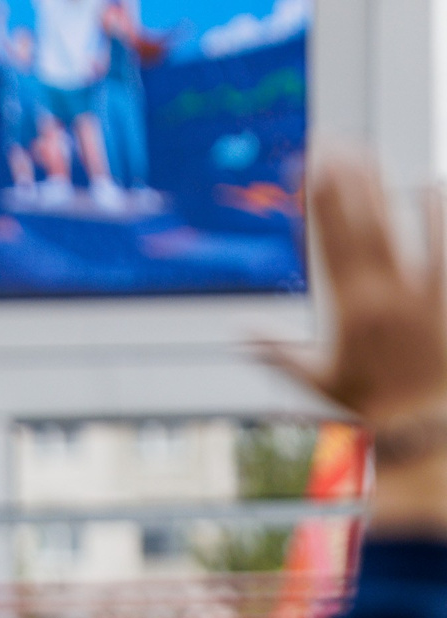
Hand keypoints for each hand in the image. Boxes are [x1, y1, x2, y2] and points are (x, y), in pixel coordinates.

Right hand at [256, 153, 446, 428]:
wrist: (424, 425)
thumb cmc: (371, 408)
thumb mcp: (317, 385)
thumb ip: (277, 354)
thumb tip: (239, 334)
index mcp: (349, 312)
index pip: (329, 243)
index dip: (319, 202)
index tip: (311, 169)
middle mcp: (386, 295)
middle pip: (364, 223)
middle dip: (349, 181)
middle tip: (337, 145)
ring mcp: (422, 293)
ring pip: (406, 227)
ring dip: (390, 189)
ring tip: (376, 157)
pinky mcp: (446, 297)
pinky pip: (445, 247)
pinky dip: (438, 215)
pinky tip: (431, 188)